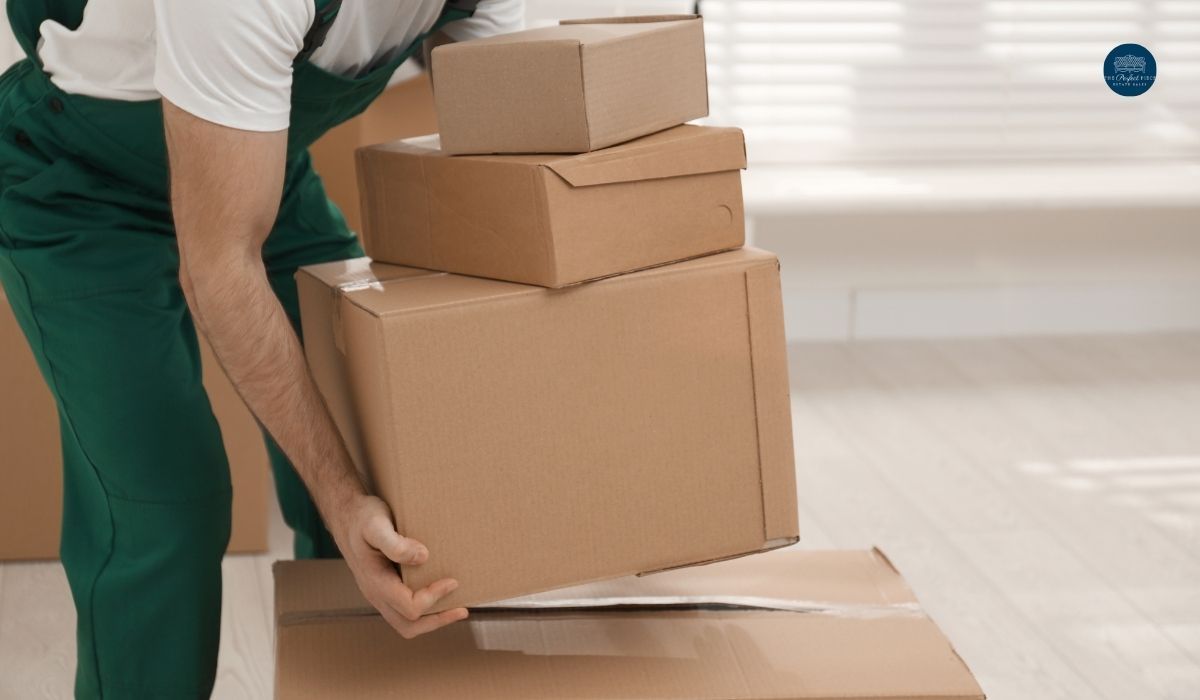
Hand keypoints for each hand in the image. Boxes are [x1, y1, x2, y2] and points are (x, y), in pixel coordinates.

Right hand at [332, 494, 467, 637]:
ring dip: (431, 620)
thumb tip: (423, 557)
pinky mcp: (384, 588)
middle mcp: (376, 594)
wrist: (346, 515)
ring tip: (455, 609)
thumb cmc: (362, 518)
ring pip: (405, 623)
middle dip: (437, 621)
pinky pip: (403, 610)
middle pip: (407, 626)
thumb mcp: (376, 525)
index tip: (452, 581)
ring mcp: (379, 594)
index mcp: (376, 582)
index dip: (433, 598)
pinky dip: (424, 610)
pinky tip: (439, 595)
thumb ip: (395, 543)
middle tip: (462, 610)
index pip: (410, 607)